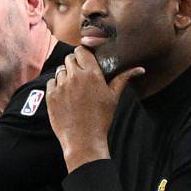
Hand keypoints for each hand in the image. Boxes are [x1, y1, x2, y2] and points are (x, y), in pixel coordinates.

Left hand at [45, 47, 142, 172]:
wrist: (83, 140)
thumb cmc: (101, 119)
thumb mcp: (113, 97)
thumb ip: (123, 78)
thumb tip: (139, 69)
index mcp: (91, 74)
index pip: (81, 50)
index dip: (83, 54)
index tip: (85, 61)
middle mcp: (75, 77)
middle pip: (70, 58)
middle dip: (74, 64)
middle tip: (80, 76)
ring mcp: (61, 86)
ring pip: (60, 70)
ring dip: (65, 75)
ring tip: (73, 88)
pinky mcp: (51, 96)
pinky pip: (51, 82)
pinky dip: (56, 86)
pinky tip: (65, 96)